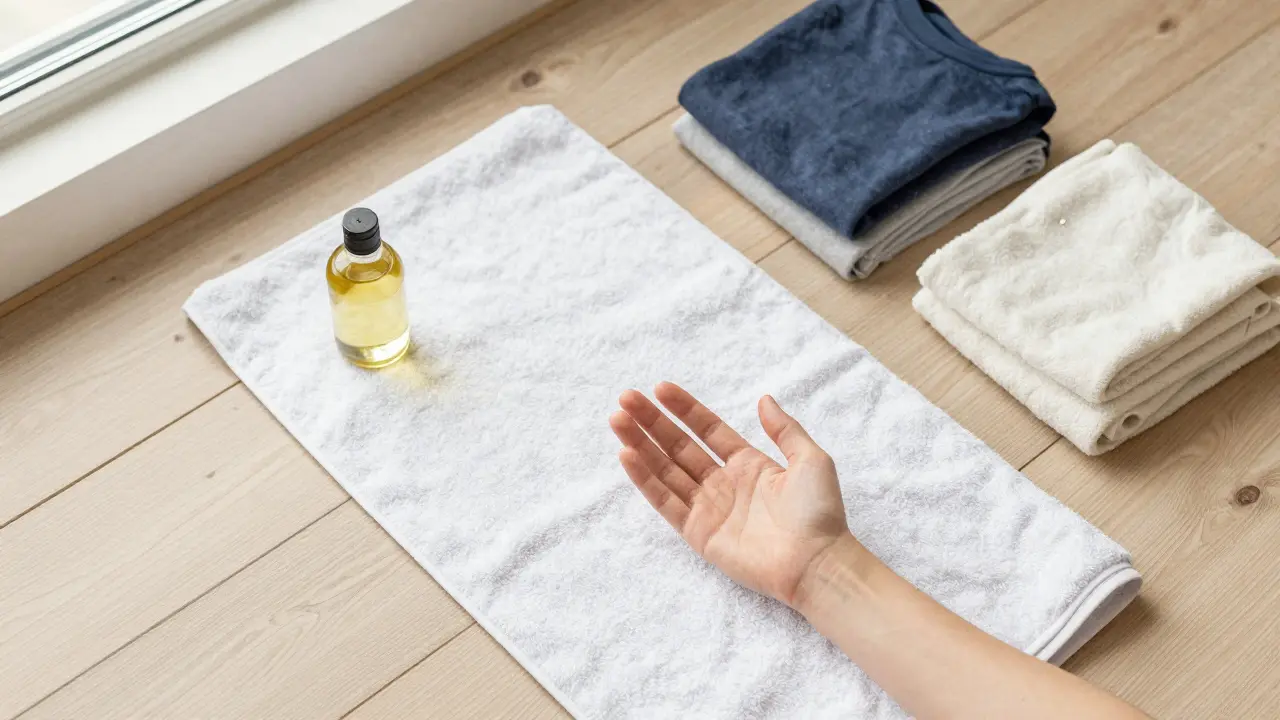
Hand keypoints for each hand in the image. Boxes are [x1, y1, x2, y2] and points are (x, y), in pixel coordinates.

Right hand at [610, 382, 853, 606]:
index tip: (659, 388)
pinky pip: (665, 501)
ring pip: (665, 470)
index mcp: (748, 465)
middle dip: (651, 422)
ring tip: (617, 420)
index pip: (707, 430)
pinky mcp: (697, 533)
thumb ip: (784, 429)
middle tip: (626, 398)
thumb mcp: (810, 460)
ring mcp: (708, 508)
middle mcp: (723, 483)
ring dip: (640, 445)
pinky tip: (627, 455)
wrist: (817, 562)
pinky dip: (644, 479)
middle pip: (678, 446)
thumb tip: (763, 398)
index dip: (684, 409)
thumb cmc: (818, 513)